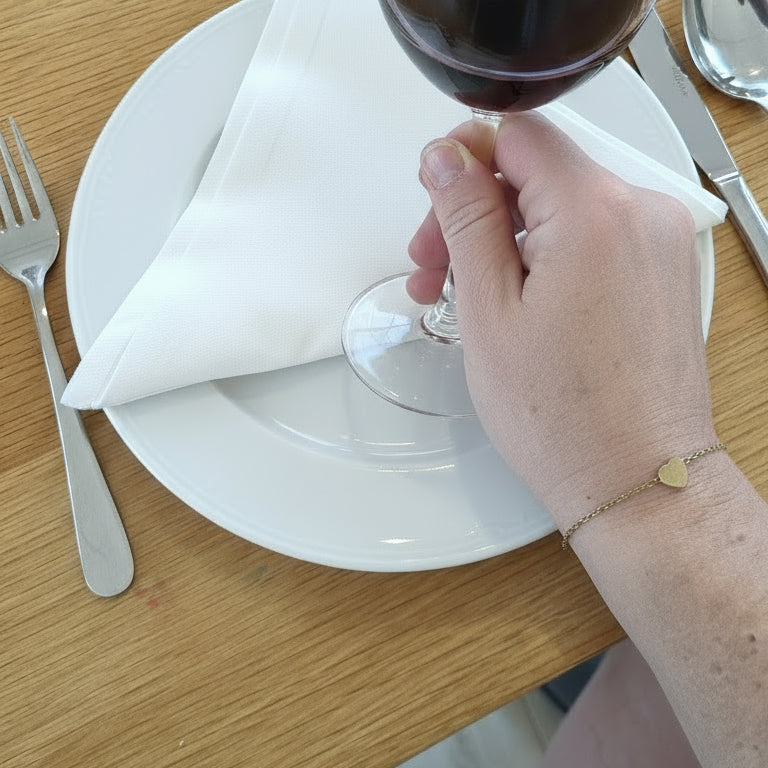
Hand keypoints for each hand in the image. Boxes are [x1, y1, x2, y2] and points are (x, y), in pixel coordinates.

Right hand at [411, 113, 717, 526]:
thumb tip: (446, 160)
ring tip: (464, 295)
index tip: (435, 197)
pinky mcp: (662, 270)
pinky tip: (513, 300)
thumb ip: (466, 219)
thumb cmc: (564, 418)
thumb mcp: (488, 310)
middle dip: (476, 209)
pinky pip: (592, 236)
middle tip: (433, 266)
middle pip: (538, 172)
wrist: (634, 478)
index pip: (519, 133)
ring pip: (562, 207)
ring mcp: (659, 242)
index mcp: (595, 213)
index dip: (464, 157)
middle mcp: (641, 213)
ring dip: (507, 237)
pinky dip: (547, 255)